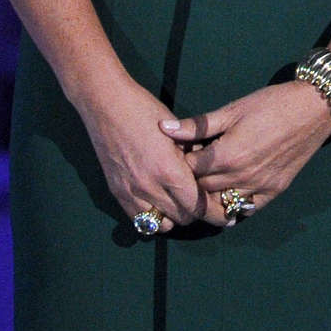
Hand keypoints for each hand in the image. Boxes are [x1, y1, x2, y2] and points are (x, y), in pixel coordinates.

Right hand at [78, 75, 205, 232]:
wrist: (107, 106)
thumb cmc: (146, 112)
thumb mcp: (179, 132)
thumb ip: (194, 156)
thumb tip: (207, 172)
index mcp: (170, 172)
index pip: (198, 206)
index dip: (213, 211)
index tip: (223, 211)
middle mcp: (150, 188)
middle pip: (182, 218)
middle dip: (196, 212)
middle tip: (201, 200)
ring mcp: (131, 193)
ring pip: (160, 225)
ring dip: (174, 217)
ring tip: (179, 202)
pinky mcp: (117, 193)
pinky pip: (139, 219)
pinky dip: (153, 216)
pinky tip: (159, 202)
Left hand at [162, 80, 330, 224]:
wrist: (314, 108)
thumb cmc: (271, 104)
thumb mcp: (233, 110)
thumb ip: (198, 125)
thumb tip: (164, 129)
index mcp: (226, 155)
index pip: (189, 171)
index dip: (182, 162)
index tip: (183, 153)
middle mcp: (240, 177)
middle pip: (202, 189)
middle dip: (193, 180)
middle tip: (194, 166)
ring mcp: (258, 187)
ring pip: (221, 204)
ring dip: (211, 195)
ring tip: (209, 180)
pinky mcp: (274, 191)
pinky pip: (247, 208)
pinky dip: (234, 205)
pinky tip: (228, 195)